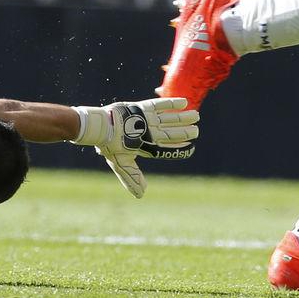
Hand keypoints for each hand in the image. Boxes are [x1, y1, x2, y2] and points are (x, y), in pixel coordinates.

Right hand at [72, 98, 200, 197]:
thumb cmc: (110, 145)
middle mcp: (150, 132)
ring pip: (169, 119)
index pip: (167, 148)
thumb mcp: (121, 164)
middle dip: (185, 132)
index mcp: (147, 146)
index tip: (192, 148)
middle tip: (197, 130)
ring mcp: (147, 120)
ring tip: (196, 116)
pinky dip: (172, 103)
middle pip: (171, 133)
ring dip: (182, 118)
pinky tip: (184, 102)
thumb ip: (131, 177)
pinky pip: (161, 104)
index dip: (179, 148)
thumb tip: (141, 195)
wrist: (101, 127)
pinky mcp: (143, 107)